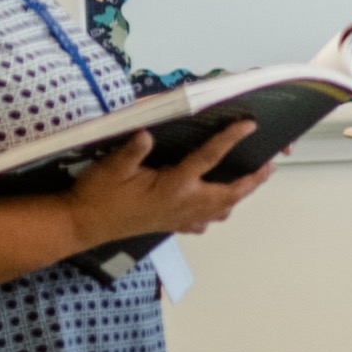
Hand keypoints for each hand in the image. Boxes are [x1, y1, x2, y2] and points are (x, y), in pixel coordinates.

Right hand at [61, 134, 277, 250]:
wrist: (81, 224)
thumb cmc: (96, 195)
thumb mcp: (110, 168)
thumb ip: (131, 151)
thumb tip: (147, 133)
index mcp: (173, 186)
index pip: (208, 158)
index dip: (230, 140)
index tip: (249, 126)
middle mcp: (183, 205)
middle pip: (230, 193)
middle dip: (253, 180)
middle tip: (269, 166)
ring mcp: (179, 218)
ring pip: (220, 210)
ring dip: (237, 196)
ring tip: (249, 182)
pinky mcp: (171, 225)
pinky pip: (202, 222)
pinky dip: (214, 213)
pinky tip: (214, 207)